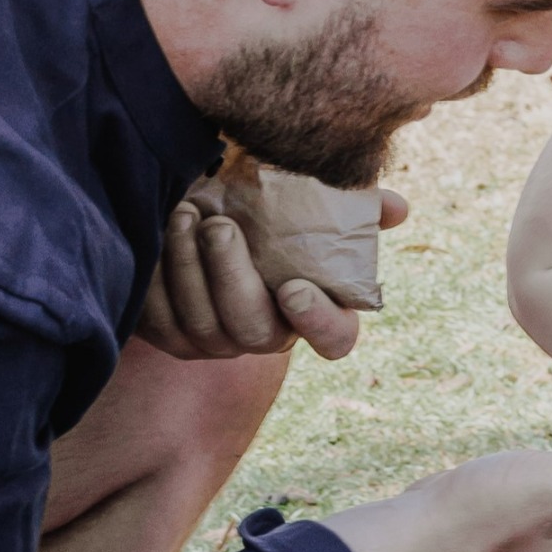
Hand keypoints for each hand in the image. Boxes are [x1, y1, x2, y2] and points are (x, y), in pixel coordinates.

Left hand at [137, 189, 409, 362]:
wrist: (211, 221)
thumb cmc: (273, 216)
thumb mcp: (314, 208)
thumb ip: (356, 208)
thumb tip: (396, 208)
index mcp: (317, 312)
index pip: (334, 339)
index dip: (317, 323)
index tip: (294, 287)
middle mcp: (267, 337)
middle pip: (253, 331)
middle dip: (232, 278)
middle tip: (219, 225)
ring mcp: (217, 344)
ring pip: (200, 324)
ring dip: (188, 267)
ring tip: (185, 213)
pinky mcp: (172, 337)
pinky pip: (159, 320)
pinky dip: (155, 277)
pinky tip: (157, 233)